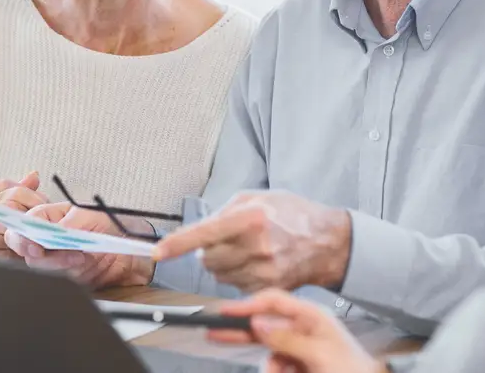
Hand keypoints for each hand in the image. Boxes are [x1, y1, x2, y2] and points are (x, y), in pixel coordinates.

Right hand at [3, 202, 155, 288]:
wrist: (133, 250)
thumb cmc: (112, 225)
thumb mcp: (93, 215)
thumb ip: (70, 222)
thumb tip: (53, 231)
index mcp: (50, 217)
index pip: (25, 225)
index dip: (22, 237)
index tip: (34, 246)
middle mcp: (48, 238)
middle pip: (27, 250)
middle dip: (40, 255)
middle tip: (57, 254)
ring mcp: (56, 258)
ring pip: (43, 268)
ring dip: (61, 264)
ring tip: (82, 256)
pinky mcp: (65, 275)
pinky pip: (60, 280)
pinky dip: (72, 274)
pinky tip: (86, 265)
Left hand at [152, 191, 351, 292]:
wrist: (326, 242)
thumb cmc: (291, 215)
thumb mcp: (257, 197)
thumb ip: (224, 211)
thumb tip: (199, 229)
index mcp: (250, 218)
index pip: (204, 233)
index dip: (178, 244)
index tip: (158, 252)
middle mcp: (256, 246)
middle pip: (207, 259)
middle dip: (209, 251)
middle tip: (228, 240)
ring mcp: (263, 270)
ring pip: (219, 275)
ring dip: (224, 265)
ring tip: (247, 251)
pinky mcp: (267, 288)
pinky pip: (235, 286)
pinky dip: (238, 276)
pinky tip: (256, 263)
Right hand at [208, 289, 384, 372]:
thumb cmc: (353, 370)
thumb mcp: (319, 353)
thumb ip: (286, 339)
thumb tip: (257, 324)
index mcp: (310, 316)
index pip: (273, 301)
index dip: (248, 305)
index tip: (225, 312)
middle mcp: (303, 327)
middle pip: (264, 324)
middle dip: (241, 331)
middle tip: (213, 333)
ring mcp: (300, 346)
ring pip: (268, 352)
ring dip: (270, 366)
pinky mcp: (298, 363)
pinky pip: (276, 364)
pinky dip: (276, 370)